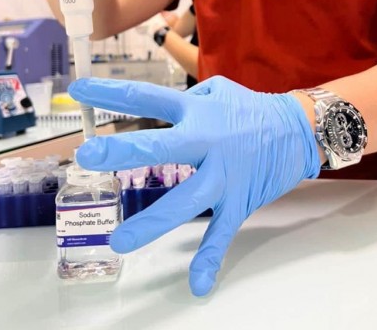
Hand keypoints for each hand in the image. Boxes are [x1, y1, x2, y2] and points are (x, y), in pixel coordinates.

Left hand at [70, 75, 320, 296]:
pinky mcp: (239, 200)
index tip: (78, 91)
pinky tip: (196, 285)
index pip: (147, 98)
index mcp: (197, 111)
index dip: (111, 94)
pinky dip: (209, 258)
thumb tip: (162, 110)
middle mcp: (207, 141)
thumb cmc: (252, 108)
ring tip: (118, 241)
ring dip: (152, 222)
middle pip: (161, 148)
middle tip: (87, 156)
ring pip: (186, 201)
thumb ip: (188, 99)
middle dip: (123, 152)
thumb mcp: (219, 90)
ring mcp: (223, 174)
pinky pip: (222, 233)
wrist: (298, 128)